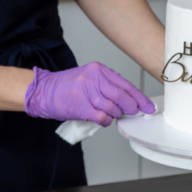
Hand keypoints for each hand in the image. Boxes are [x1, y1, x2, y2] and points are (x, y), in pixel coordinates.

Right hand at [24, 62, 155, 126]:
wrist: (44, 91)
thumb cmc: (66, 86)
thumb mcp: (89, 78)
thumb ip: (107, 85)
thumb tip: (129, 100)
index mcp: (98, 70)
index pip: (126, 84)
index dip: (140, 97)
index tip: (148, 106)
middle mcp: (94, 79)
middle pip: (123, 96)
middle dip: (132, 107)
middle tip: (134, 113)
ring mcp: (87, 93)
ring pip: (113, 108)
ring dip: (115, 115)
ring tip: (109, 113)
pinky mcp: (81, 107)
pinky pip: (103, 118)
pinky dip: (106, 121)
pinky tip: (103, 118)